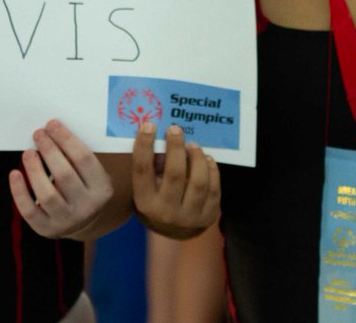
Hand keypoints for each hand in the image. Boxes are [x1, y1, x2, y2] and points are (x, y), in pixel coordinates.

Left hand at [10, 119, 113, 238]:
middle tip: (38, 134)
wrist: (81, 221)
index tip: (52, 124)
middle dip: (49, 150)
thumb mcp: (91, 173)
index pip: (84, 159)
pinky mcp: (46, 229)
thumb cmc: (83, 186)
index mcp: (102, 188)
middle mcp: (87, 207)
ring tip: (28, 153)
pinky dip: (19, 192)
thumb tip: (51, 130)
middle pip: (65, 175)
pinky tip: (15, 173)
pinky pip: (30, 211)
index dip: (66, 139)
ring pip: (47, 195)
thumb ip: (76, 155)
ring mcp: (66, 220)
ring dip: (34, 170)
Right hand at [131, 123, 219, 238]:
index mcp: (145, 202)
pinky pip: (213, 189)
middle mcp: (166, 212)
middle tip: (175, 130)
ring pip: (198, 182)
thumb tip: (159, 135)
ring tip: (193, 145)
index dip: (144, 146)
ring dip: (197, 158)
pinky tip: (207, 159)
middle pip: (174, 175)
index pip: (142, 171)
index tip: (149, 125)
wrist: (176, 229)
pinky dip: (212, 170)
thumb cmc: (157, 198)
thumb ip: (151, 165)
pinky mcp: (208, 216)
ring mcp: (189, 217)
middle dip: (176, 148)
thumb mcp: (147, 186)